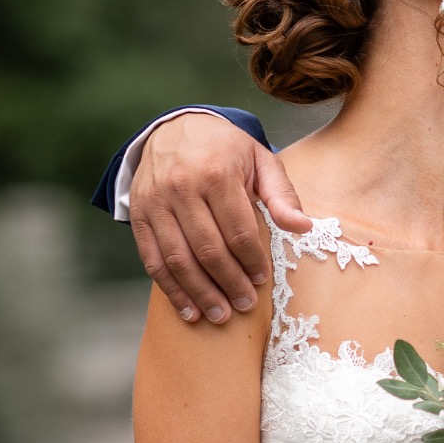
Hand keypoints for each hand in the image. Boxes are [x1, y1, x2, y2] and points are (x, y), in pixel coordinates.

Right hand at [129, 113, 311, 322]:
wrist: (175, 127)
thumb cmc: (225, 149)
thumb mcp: (260, 160)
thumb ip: (282, 195)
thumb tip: (303, 227)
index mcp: (217, 174)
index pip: (238, 231)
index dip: (252, 261)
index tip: (262, 280)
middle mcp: (182, 188)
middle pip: (208, 249)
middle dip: (229, 283)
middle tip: (245, 305)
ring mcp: (156, 203)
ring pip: (178, 260)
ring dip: (200, 293)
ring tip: (220, 315)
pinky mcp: (139, 215)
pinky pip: (152, 259)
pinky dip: (170, 289)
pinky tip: (188, 309)